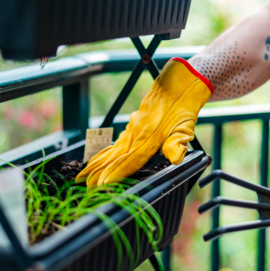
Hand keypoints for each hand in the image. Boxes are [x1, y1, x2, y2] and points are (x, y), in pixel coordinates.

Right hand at [76, 58, 212, 188]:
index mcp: (148, 137)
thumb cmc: (184, 107)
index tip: (101, 184)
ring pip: (112, 150)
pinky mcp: (133, 125)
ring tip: (83, 176)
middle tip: (86, 187)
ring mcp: (133, 128)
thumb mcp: (186, 126)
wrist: (178, 83)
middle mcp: (136, 134)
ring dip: (97, 164)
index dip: (115, 173)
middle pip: (115, 157)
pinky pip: (116, 142)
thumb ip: (178, 143)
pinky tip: (98, 159)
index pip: (129, 160)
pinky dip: (105, 153)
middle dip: (99, 173)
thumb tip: (175, 159)